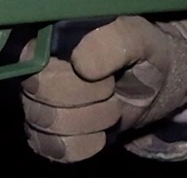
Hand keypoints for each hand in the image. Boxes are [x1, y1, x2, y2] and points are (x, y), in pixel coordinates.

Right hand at [20, 16, 186, 162]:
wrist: (153, 86)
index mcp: (48, 40)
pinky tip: (100, 130)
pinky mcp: (44, 137)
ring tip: (110, 105)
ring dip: (94, 120)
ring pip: (52, 127)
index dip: (78, 79)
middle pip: (44, 100)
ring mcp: (35, 106)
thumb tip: (80, 64)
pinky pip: (57, 150)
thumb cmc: (141, 54)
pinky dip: (88, 143)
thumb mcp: (139, 36)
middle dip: (92, 98)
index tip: (107, 74)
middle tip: (112, 88)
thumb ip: (114, 40)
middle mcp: (34, 73)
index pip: (39, 67)